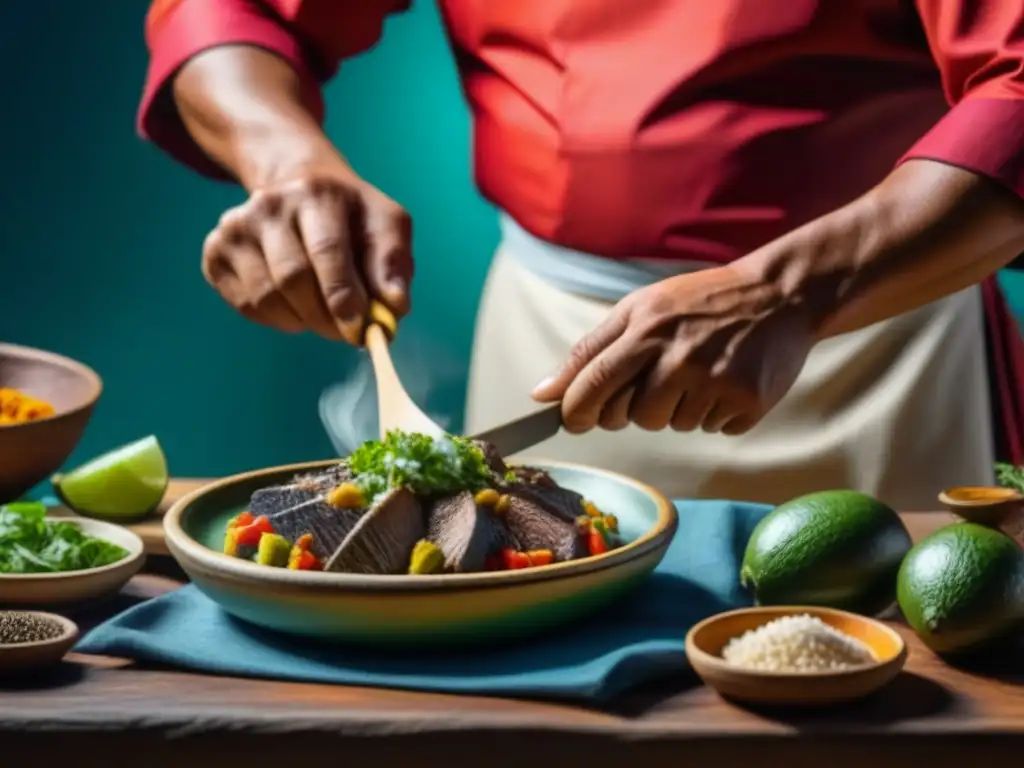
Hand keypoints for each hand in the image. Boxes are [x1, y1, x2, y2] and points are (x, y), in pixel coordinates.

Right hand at [201, 170, 412, 343]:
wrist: (300, 190)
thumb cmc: (351, 217)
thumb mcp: (385, 226)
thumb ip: (393, 264)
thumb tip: (395, 306)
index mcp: (316, 193)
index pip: (327, 252)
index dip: (343, 297)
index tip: (360, 329)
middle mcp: (269, 204)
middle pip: (293, 279)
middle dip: (325, 317)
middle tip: (346, 333)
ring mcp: (235, 227)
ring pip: (266, 298)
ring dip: (302, 321)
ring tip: (322, 314)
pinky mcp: (215, 252)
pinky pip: (246, 306)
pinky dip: (277, 320)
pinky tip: (295, 306)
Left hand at [531, 265, 814, 434]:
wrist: (780, 294)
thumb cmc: (698, 303)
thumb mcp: (639, 309)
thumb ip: (590, 351)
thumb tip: (541, 393)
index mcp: (647, 328)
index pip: (594, 382)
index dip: (575, 410)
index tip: (572, 421)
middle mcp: (680, 356)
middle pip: (631, 417)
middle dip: (633, 409)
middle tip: (657, 381)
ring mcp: (716, 381)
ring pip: (672, 425)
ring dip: (678, 407)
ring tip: (700, 371)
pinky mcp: (748, 401)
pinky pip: (711, 428)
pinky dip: (714, 412)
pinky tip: (726, 379)